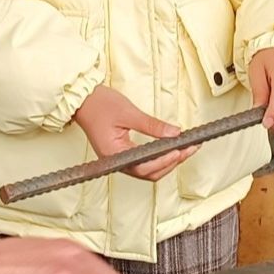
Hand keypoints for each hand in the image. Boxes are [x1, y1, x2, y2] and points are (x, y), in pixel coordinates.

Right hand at [74, 86, 188, 179]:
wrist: (83, 100)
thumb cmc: (99, 105)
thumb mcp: (129, 112)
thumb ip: (152, 126)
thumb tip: (174, 133)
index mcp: (115, 154)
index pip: (144, 167)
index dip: (165, 161)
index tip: (181, 150)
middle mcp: (116, 161)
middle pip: (149, 173)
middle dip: (172, 162)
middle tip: (190, 149)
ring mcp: (119, 159)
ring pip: (148, 170)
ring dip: (167, 162)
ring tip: (184, 149)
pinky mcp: (122, 154)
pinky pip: (143, 163)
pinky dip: (159, 158)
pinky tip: (170, 149)